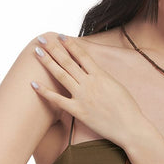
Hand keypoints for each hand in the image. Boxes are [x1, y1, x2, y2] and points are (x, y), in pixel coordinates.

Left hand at [31, 33, 146, 148]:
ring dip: (48, 62)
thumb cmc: (127, 108)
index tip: (60, 36)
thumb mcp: (117, 85)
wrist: (130, 127)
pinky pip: (58, 100)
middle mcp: (90, 83)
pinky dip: (45, 92)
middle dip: (53, 48)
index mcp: (101, 75)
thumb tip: (92, 69)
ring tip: (37, 52)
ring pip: (61, 75)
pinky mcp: (78, 111)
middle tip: (41, 38)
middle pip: (68, 61)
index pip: (82, 55)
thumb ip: (102, 76)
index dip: (70, 44)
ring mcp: (82, 97)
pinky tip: (33, 83)